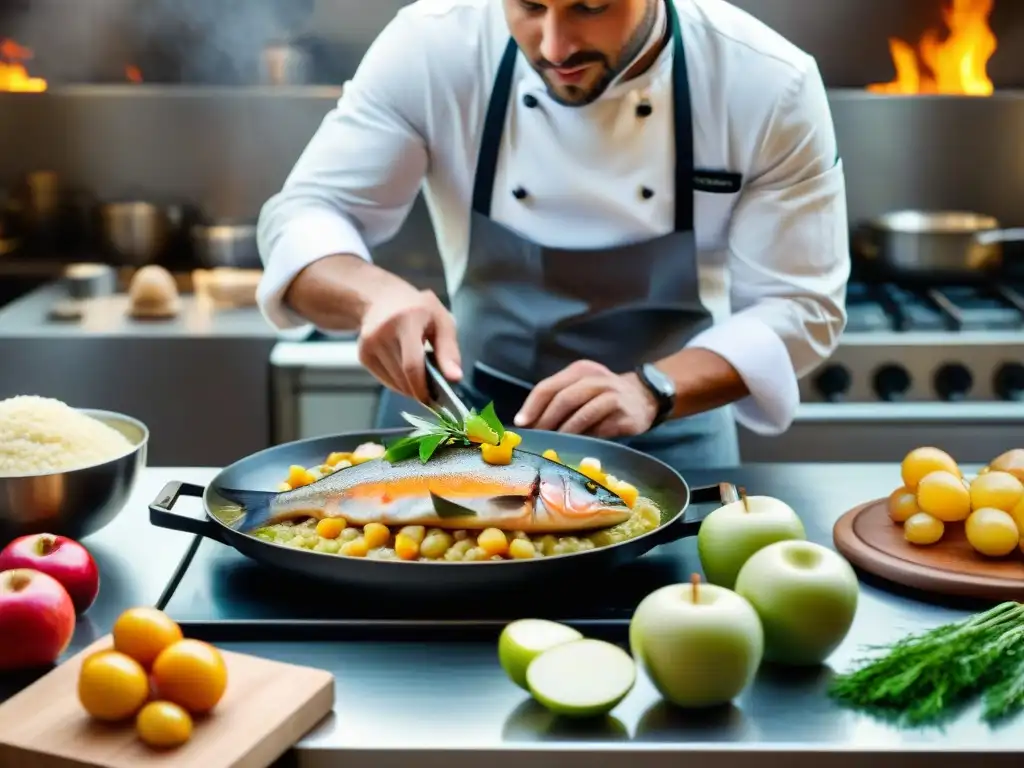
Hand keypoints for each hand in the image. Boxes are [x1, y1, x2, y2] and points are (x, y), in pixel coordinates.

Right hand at [358, 287, 462, 401]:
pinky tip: (405, 371)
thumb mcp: (441, 321)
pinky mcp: (363, 354)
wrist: (382, 298)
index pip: (412, 364)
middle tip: (433, 391)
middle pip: (403, 376)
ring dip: (409, 387)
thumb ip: (449, 350)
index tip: (434, 399)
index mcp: (407, 320)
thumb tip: (455, 378)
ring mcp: (369, 344)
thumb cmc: (418, 309)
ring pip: (394, 381)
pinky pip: (384, 379)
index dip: (422, 387)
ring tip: (420, 376)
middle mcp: (383, 332)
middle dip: (419, 389)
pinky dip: (398, 382)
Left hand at [514, 360, 659, 437]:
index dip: (532, 406)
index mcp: (580, 370)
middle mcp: (596, 379)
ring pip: (581, 415)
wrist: (645, 396)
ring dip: (564, 432)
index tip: (521, 423)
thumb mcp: (581, 387)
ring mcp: (613, 396)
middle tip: (536, 437)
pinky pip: (600, 429)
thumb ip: (558, 398)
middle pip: (564, 399)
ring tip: (553, 443)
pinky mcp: (625, 416)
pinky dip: (585, 438)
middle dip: (545, 420)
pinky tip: (576, 446)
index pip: (549, 386)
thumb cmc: (602, 395)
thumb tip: (528, 423)